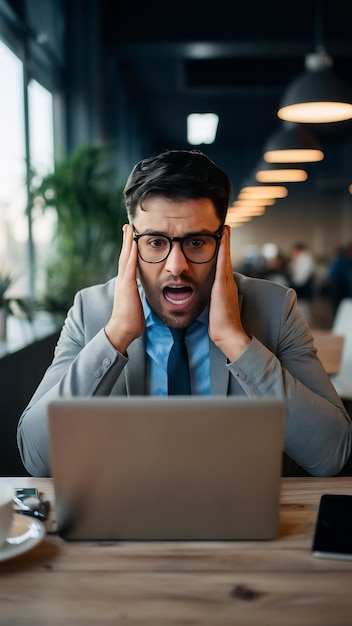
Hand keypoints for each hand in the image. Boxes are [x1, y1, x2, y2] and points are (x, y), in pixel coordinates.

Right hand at [104, 224, 144, 352]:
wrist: (123, 330)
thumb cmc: (130, 320)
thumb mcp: (136, 303)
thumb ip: (138, 295)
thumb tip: (142, 292)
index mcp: (125, 284)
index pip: (127, 263)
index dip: (129, 249)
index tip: (131, 238)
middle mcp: (122, 280)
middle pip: (124, 256)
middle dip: (126, 240)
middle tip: (127, 226)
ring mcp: (124, 282)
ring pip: (125, 258)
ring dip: (127, 242)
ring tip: (128, 228)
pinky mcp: (127, 287)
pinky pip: (130, 267)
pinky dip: (131, 255)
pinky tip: (134, 244)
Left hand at [209, 225, 250, 360]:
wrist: (228, 334)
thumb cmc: (220, 325)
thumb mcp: (215, 308)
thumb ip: (213, 299)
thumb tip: (207, 296)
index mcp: (225, 287)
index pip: (223, 265)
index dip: (223, 252)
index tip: (221, 240)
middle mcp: (228, 282)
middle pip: (226, 258)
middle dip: (225, 242)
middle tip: (225, 227)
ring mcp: (227, 283)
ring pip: (225, 258)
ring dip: (225, 242)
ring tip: (225, 228)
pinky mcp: (223, 285)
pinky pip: (222, 263)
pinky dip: (223, 250)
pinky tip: (221, 239)